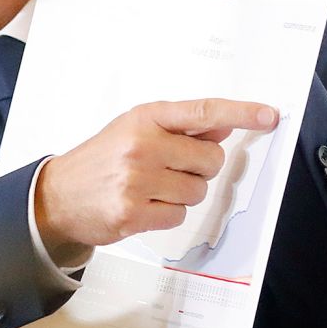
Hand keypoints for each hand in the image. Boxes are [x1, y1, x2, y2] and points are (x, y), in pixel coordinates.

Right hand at [36, 98, 278, 265]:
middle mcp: (142, 144)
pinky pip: (179, 215)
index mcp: (146, 117)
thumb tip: (224, 126)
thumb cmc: (102, 159)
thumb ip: (180, 128)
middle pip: (210, 159)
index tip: (268, 115)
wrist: (58, 195)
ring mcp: (137, 180)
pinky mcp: (134, 212)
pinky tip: (145, 205)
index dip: (241, 113)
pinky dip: (168, 213)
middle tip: (173, 169)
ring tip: (153, 188)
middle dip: (201, 168)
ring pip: (198, 191)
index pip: (204, 112)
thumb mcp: (136, 130)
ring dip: (184, 193)